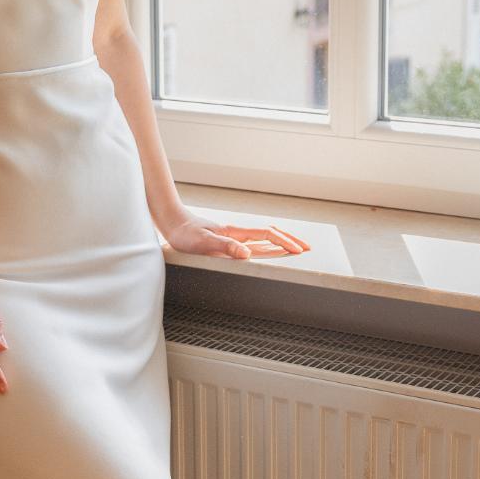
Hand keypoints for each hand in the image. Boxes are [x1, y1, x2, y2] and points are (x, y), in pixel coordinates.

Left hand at [162, 213, 310, 259]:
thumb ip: (225, 247)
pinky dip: (266, 246)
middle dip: (289, 240)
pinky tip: (267, 250)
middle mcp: (237, 234)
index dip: (285, 243)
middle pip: (270, 235)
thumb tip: (248, 254)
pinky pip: (253, 243)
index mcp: (235, 233)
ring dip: (280, 243)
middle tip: (306, 248)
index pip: (267, 235)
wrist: (173, 223)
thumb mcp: (204, 243)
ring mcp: (233, 237)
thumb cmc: (185, 234)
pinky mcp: (227, 242)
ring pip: (263, 239)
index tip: (299, 250)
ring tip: (294, 248)